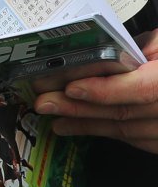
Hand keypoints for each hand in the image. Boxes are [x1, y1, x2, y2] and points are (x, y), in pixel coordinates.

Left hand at [34, 34, 157, 152]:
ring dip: (86, 124)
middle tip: (45, 102)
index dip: (105, 90)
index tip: (72, 87)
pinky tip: (80, 126)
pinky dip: (106, 131)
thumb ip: (139, 47)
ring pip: (127, 130)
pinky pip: (136, 139)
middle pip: (126, 113)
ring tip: (54, 117)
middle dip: (79, 108)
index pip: (142, 89)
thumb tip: (101, 48)